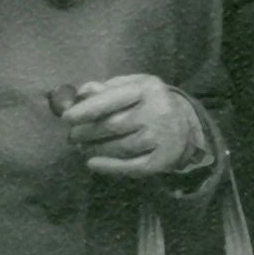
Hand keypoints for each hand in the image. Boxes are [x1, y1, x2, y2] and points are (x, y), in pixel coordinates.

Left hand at [60, 75, 205, 176]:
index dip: (87, 109)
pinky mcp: (163, 159)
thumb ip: (107, 88)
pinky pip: (132, 166)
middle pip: (114, 125)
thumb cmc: (149, 103)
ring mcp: (161, 137)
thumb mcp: (132, 87)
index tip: (67, 118)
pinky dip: (109, 167)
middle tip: (73, 136)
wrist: (186, 124)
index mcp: (147, 89)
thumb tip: (82, 93)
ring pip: (120, 147)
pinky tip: (92, 163)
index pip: (113, 99)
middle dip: (87, 132)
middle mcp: (158, 112)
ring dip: (95, 149)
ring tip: (83, 147)